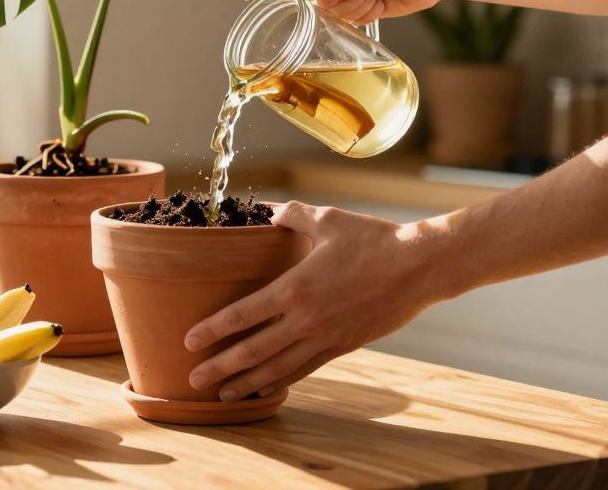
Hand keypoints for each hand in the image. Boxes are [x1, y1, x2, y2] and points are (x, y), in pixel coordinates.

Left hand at [183, 202, 439, 400]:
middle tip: (193, 380)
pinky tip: (265, 390)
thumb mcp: (327, 219)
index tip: (188, 341)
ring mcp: (325, 337)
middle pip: (253, 351)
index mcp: (295, 287)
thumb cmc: (373, 239)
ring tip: (223, 396)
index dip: (212, 329)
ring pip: (277, 369)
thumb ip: (292, 216)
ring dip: (246, 383)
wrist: (419, 267)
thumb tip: (267, 212)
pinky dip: (281, 382)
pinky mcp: (343, 347)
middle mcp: (305, 319)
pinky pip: (304, 369)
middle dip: (220, 367)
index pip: (242, 315)